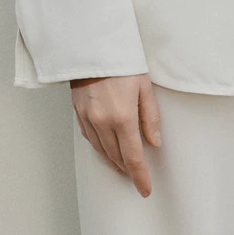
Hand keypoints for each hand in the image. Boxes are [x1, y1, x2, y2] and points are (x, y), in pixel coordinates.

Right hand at [70, 73, 162, 196]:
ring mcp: (88, 117)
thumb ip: (150, 117)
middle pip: (116, 157)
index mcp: (122, 117)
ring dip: (113, 161)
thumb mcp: (144, 87)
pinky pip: (89, 138)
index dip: (140, 176)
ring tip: (123, 167)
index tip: (145, 189)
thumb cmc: (121, 61)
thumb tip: (154, 142)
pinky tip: (106, 148)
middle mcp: (102, 121)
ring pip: (101, 150)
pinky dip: (99, 147)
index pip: (133, 157)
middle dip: (127, 170)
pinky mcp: (78, 111)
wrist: (91, 45)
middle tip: (137, 177)